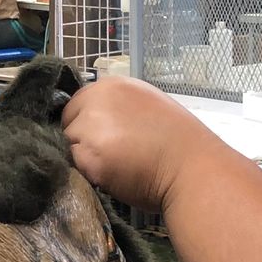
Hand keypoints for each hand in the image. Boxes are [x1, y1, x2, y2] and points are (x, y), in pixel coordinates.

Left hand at [62, 77, 217, 214]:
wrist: (192, 167)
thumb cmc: (178, 141)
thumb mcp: (146, 105)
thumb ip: (116, 107)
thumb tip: (95, 118)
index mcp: (111, 85)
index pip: (78, 104)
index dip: (88, 124)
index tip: (106, 139)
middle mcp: (97, 100)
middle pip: (68, 123)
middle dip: (82, 140)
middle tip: (112, 155)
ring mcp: (91, 128)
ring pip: (69, 145)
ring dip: (85, 158)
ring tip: (116, 166)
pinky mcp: (89, 156)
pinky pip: (76, 166)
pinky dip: (90, 174)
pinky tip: (115, 175)